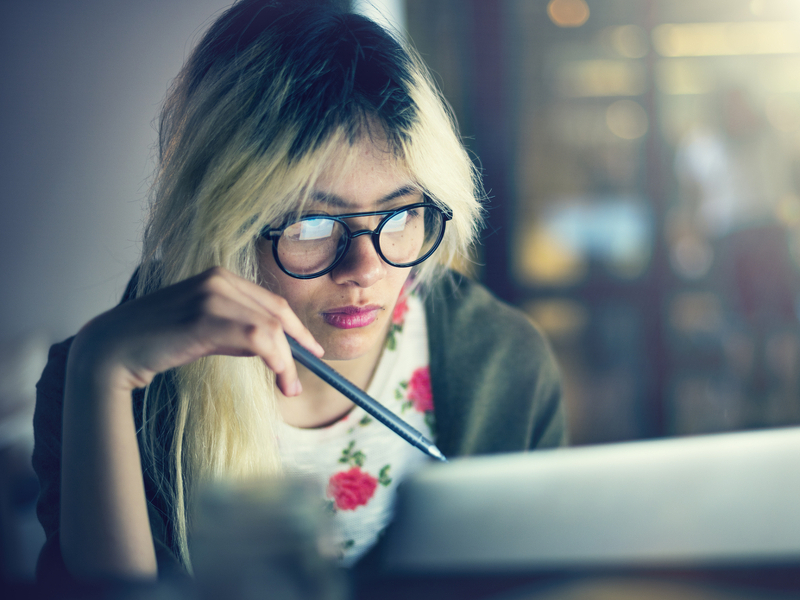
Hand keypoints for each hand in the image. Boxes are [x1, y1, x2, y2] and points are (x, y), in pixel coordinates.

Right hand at [75, 266, 323, 396]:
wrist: (113, 348)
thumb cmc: (157, 341)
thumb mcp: (204, 328)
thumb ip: (235, 329)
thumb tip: (271, 347)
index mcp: (219, 277)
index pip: (272, 302)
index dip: (297, 327)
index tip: (312, 349)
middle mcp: (218, 279)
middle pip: (277, 313)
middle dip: (299, 344)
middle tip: (308, 374)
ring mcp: (211, 295)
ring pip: (270, 327)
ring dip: (287, 361)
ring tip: (289, 387)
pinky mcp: (204, 317)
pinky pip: (257, 338)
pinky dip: (277, 361)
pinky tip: (279, 379)